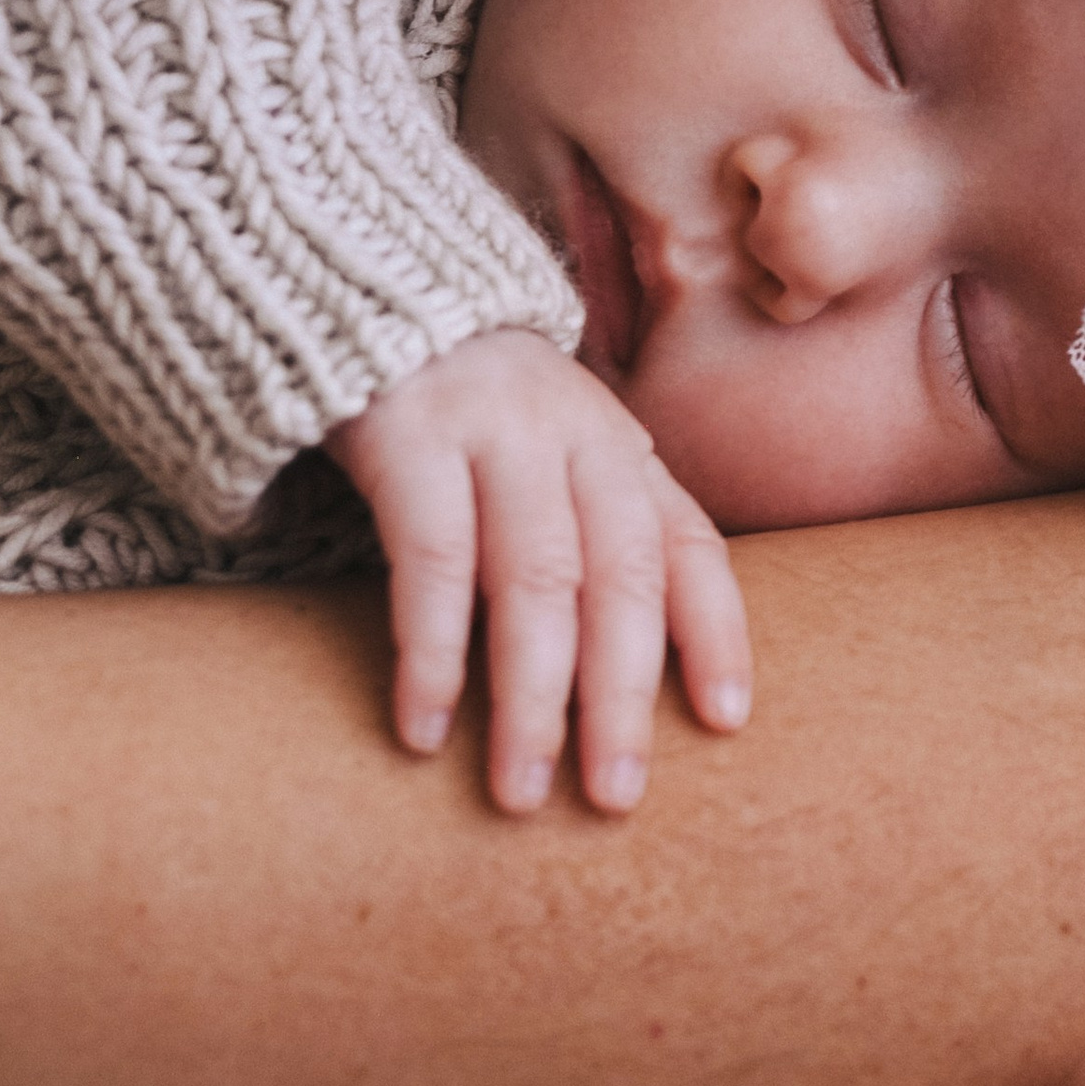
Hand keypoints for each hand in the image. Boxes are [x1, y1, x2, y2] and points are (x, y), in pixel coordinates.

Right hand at [324, 328, 750, 814]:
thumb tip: (626, 681)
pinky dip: (432, 650)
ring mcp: (492, 427)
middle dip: (622, 696)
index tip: (726, 723)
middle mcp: (572, 433)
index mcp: (619, 447)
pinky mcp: (405, 432)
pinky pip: (430, 556)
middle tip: (615, 797)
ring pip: (535, 576)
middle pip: (620, 576)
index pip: (690, 545)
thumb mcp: (552, 456)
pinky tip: (424, 726)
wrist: (358, 288)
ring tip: (520, 789)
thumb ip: (592, 536)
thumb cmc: (468, 410)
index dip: (715, 633)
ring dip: (531, 696)